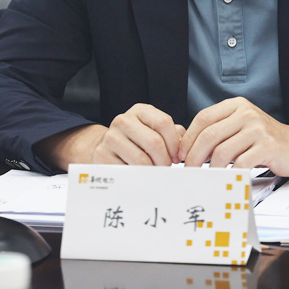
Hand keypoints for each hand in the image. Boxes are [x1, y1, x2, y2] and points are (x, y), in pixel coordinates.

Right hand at [39, 104, 185, 169]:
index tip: (176, 156)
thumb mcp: (154, 131)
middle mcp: (123, 120)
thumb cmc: (136, 141)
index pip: (163, 122)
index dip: (175, 143)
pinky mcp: (101, 155)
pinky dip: (138, 177)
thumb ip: (173, 134)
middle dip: (165, 160)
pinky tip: (140, 175)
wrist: (105, 147)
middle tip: (166, 168)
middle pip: (154, 142)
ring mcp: (111, 137)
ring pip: (142, 159)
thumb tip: (186, 146)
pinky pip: (127, 171)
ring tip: (154, 172)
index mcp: (139, 111)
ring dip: (153, 170)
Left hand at [180, 97, 288, 176]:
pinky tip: (228, 179)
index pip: (203, 118)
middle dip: (194, 155)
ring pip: (222, 151)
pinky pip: (240, 163)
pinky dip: (230, 174)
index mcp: (237, 105)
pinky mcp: (267, 146)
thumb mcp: (240, 127)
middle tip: (189, 169)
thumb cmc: (264, 140)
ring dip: (210, 168)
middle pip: (209, 135)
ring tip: (207, 177)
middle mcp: (246, 113)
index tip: (181, 153)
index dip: (188, 137)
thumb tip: (187, 148)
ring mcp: (258, 129)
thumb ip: (219, 132)